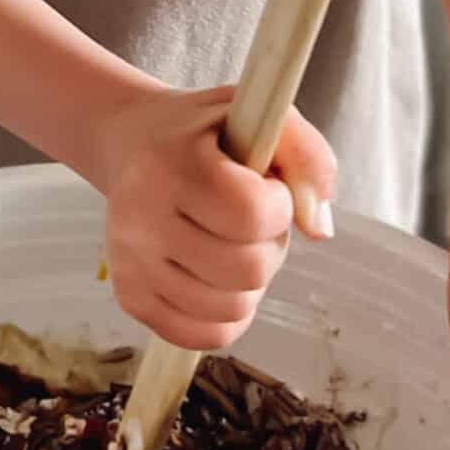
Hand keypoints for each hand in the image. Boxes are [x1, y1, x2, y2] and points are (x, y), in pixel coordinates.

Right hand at [87, 85, 336, 350]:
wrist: (133, 145)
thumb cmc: (206, 135)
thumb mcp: (259, 114)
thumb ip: (309, 157)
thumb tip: (319, 230)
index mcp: (173, 163)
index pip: (252, 214)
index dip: (279, 205)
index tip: (267, 187)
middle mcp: (142, 216)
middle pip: (247, 270)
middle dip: (269, 246)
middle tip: (252, 221)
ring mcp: (131, 261)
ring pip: (231, 309)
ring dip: (251, 281)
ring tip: (233, 244)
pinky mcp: (130, 296)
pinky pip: (206, 335)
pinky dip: (228, 314)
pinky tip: (219, 277)